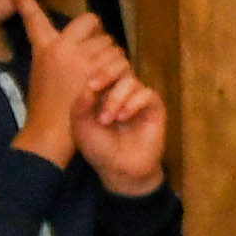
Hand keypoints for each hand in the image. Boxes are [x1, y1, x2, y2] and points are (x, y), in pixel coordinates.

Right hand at [15, 15, 125, 162]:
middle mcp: (62, 47)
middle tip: (97, 60)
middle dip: (100, 39)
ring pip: (110, 42)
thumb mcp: (42, 73)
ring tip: (103, 78)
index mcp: (45, 47)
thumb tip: (68, 41)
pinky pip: (119, 59)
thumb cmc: (47, 108)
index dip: (24, 2)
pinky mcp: (96, 72)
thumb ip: (54, 54)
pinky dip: (120, 71)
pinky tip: (111, 86)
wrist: (52, 132)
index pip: (33, 19)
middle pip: (92, 23)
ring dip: (112, 56)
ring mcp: (80, 58)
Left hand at [79, 60, 168, 193]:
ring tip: (107, 119)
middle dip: (106, 74)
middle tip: (95, 86)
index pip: (102, 68)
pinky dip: (133, 104)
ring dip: (116, 98)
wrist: (119, 169)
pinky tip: (122, 118)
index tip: (89, 85)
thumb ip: (81, 104)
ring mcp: (139, 99)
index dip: (96, 71)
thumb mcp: (81, 126)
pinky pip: (147, 94)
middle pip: (119, 66)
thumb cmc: (98, 148)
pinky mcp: (154, 108)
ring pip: (131, 81)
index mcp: (102, 92)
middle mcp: (121, 91)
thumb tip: (89, 85)